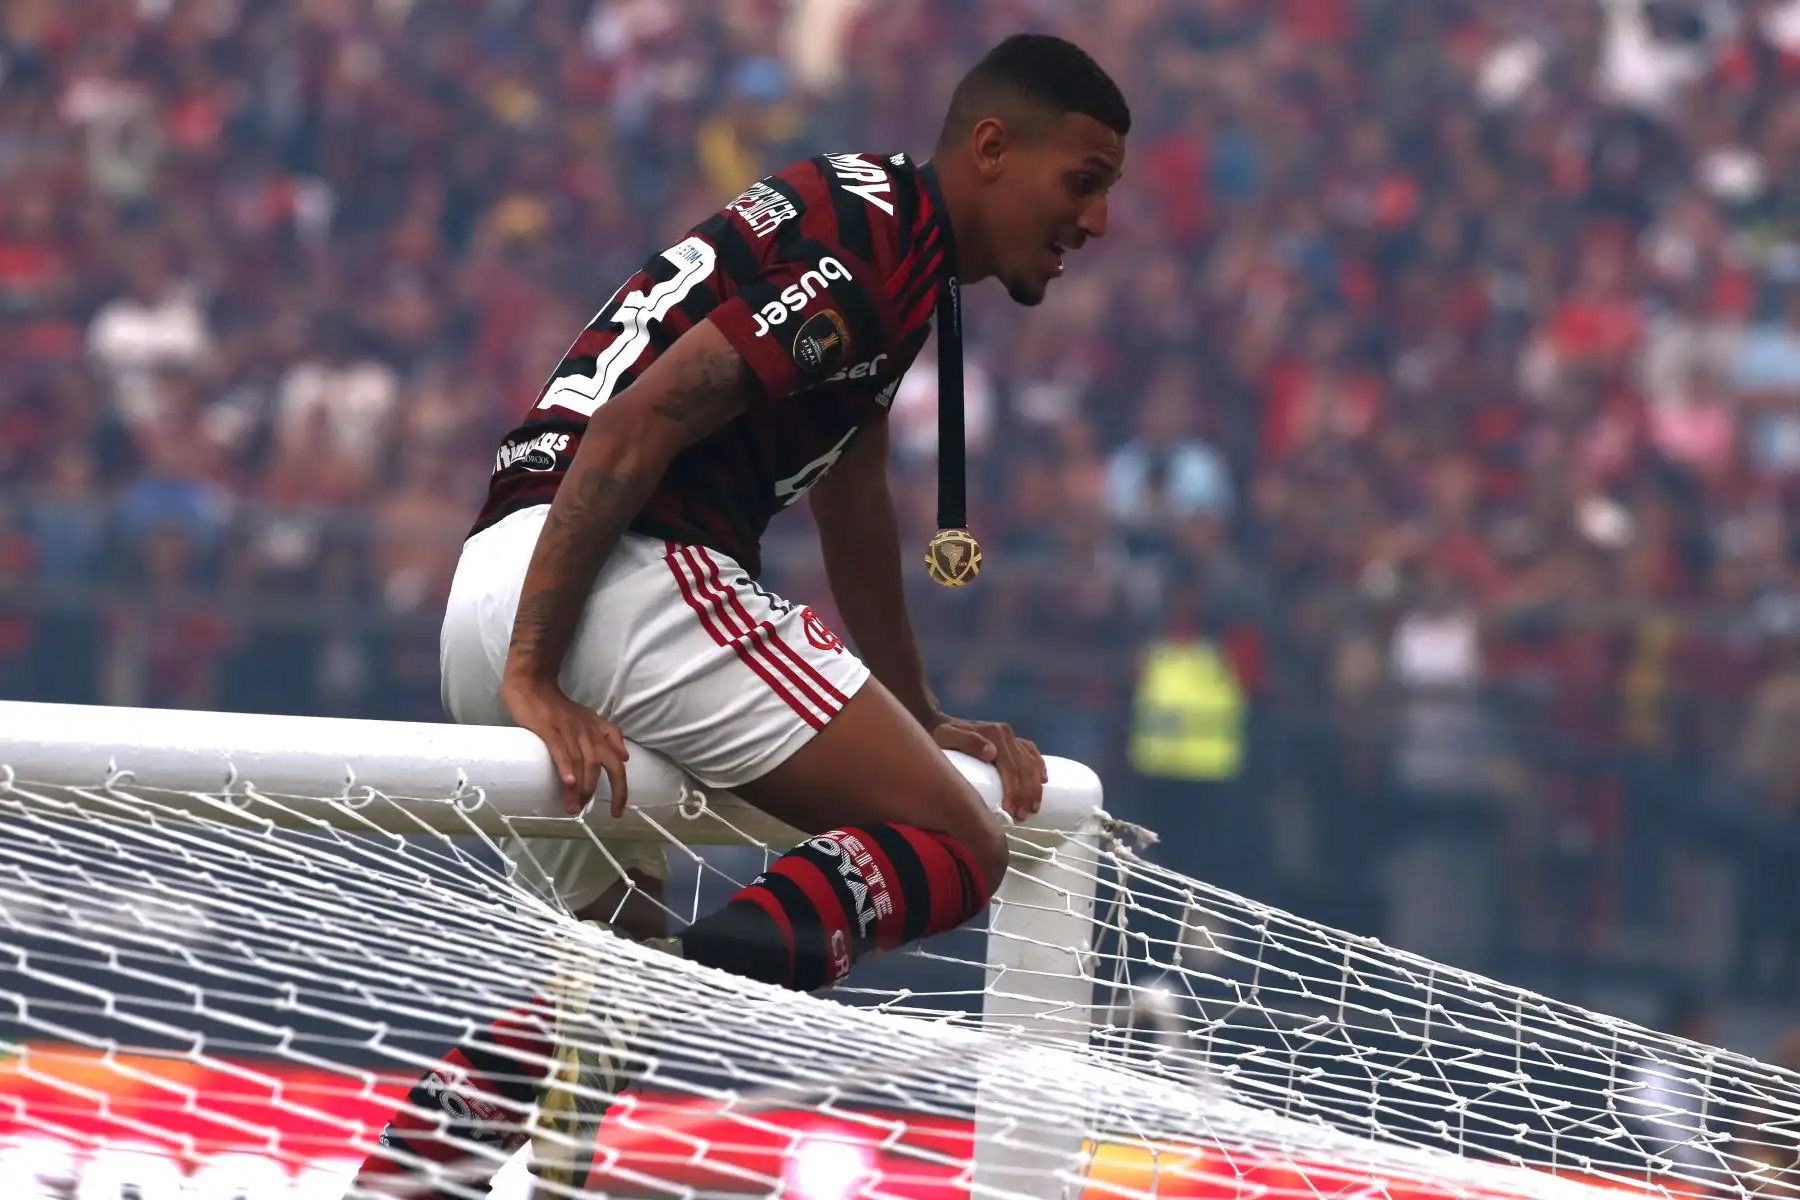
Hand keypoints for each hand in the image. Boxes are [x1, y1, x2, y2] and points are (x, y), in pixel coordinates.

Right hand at [500, 675, 629, 816]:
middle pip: (602, 764)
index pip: (617, 761)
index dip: (620, 786)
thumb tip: (625, 757)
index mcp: (597, 731)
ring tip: (574, 807)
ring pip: (581, 761)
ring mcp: (568, 729)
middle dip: (602, 790)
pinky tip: (569, 782)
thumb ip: (608, 735)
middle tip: (593, 811)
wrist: (533, 684)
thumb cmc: (558, 708)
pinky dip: (565, 766)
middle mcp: (587, 731)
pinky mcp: (548, 727)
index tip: (618, 810)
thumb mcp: (589, 719)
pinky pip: (560, 749)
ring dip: (581, 786)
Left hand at [929, 716, 1046, 822]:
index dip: (1014, 790)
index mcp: (995, 734)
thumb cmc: (941, 736)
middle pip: (1024, 768)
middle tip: (1022, 816)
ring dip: (1034, 787)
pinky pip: (1032, 752)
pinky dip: (1040, 766)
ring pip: (1031, 763)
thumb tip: (992, 752)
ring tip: (1033, 809)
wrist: (938, 723)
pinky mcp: (1012, 740)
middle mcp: (1007, 734)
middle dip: (1025, 794)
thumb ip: (968, 742)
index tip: (1011, 810)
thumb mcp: (948, 737)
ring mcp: (1011, 737)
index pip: (1010, 767)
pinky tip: (1044, 781)